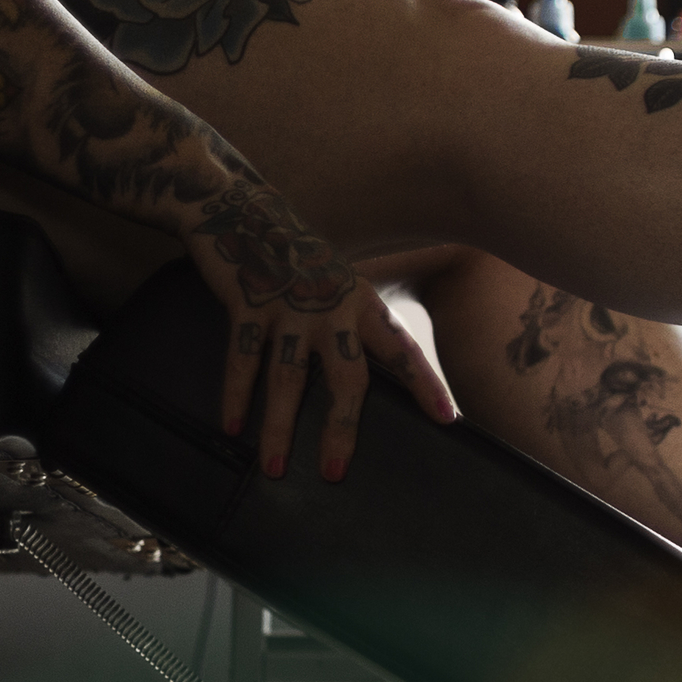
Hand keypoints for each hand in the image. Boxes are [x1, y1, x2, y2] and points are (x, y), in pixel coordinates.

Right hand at [187, 184, 458, 478]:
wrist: (240, 208)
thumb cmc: (296, 256)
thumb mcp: (336, 282)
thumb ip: (350, 325)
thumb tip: (359, 380)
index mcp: (361, 302)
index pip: (402, 350)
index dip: (426, 384)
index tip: (448, 419)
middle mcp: (331, 306)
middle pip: (346, 378)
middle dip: (342, 428)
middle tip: (334, 473)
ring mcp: (289, 305)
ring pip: (287, 379)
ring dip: (279, 427)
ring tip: (276, 469)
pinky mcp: (247, 302)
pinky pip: (243, 360)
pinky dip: (236, 396)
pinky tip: (232, 428)